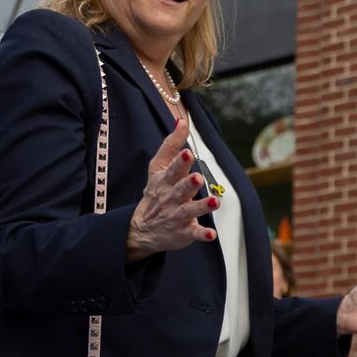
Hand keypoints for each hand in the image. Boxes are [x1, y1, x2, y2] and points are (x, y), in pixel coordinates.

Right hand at [126, 121, 218, 262]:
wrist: (142, 229)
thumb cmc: (156, 193)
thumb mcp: (158, 167)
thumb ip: (171, 145)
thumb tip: (181, 121)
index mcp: (166, 180)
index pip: (173, 169)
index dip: (181, 161)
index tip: (188, 153)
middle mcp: (171, 197)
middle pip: (181, 189)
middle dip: (189, 183)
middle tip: (198, 178)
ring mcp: (177, 215)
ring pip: (190, 210)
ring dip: (201, 206)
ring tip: (213, 202)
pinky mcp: (184, 232)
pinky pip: (194, 234)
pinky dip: (202, 235)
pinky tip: (211, 235)